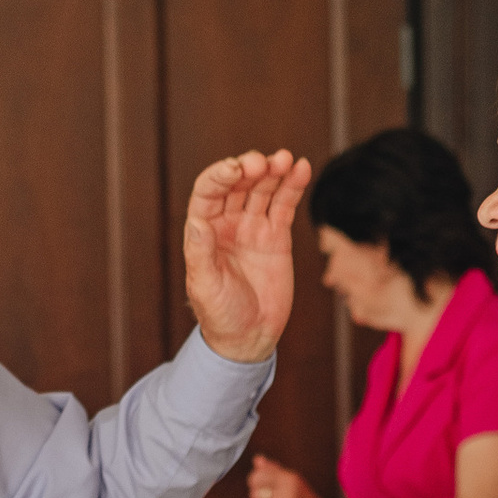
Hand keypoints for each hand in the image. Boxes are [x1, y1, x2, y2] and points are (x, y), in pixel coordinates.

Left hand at [185, 151, 310, 364]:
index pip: (209, 191)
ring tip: (287, 159)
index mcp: (204, 231)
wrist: (249, 338)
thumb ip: (200, 254)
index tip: (237, 170)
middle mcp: (227, 223)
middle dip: (251, 169)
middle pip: (238, 184)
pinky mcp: (277, 236)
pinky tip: (302, 168)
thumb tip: (196, 221)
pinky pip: (285, 205)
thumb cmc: (220, 315)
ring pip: (263, 189)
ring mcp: (253, 227)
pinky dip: (293, 185)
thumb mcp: (205, 287)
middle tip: (264, 163)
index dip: (221, 176)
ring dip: (274, 171)